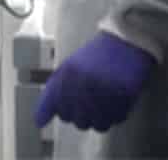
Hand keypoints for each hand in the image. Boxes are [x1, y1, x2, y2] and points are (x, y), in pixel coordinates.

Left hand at [35, 31, 155, 132]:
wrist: (126, 43)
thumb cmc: (98, 54)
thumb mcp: (71, 65)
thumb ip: (55, 89)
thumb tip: (40, 118)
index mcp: (67, 74)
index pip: (52, 103)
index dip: (48, 111)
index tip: (42, 120)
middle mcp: (82, 87)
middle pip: (72, 118)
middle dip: (75, 113)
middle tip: (83, 103)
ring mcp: (102, 96)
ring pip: (92, 124)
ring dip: (94, 117)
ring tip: (99, 104)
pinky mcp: (122, 103)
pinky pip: (111, 122)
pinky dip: (110, 116)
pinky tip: (111, 104)